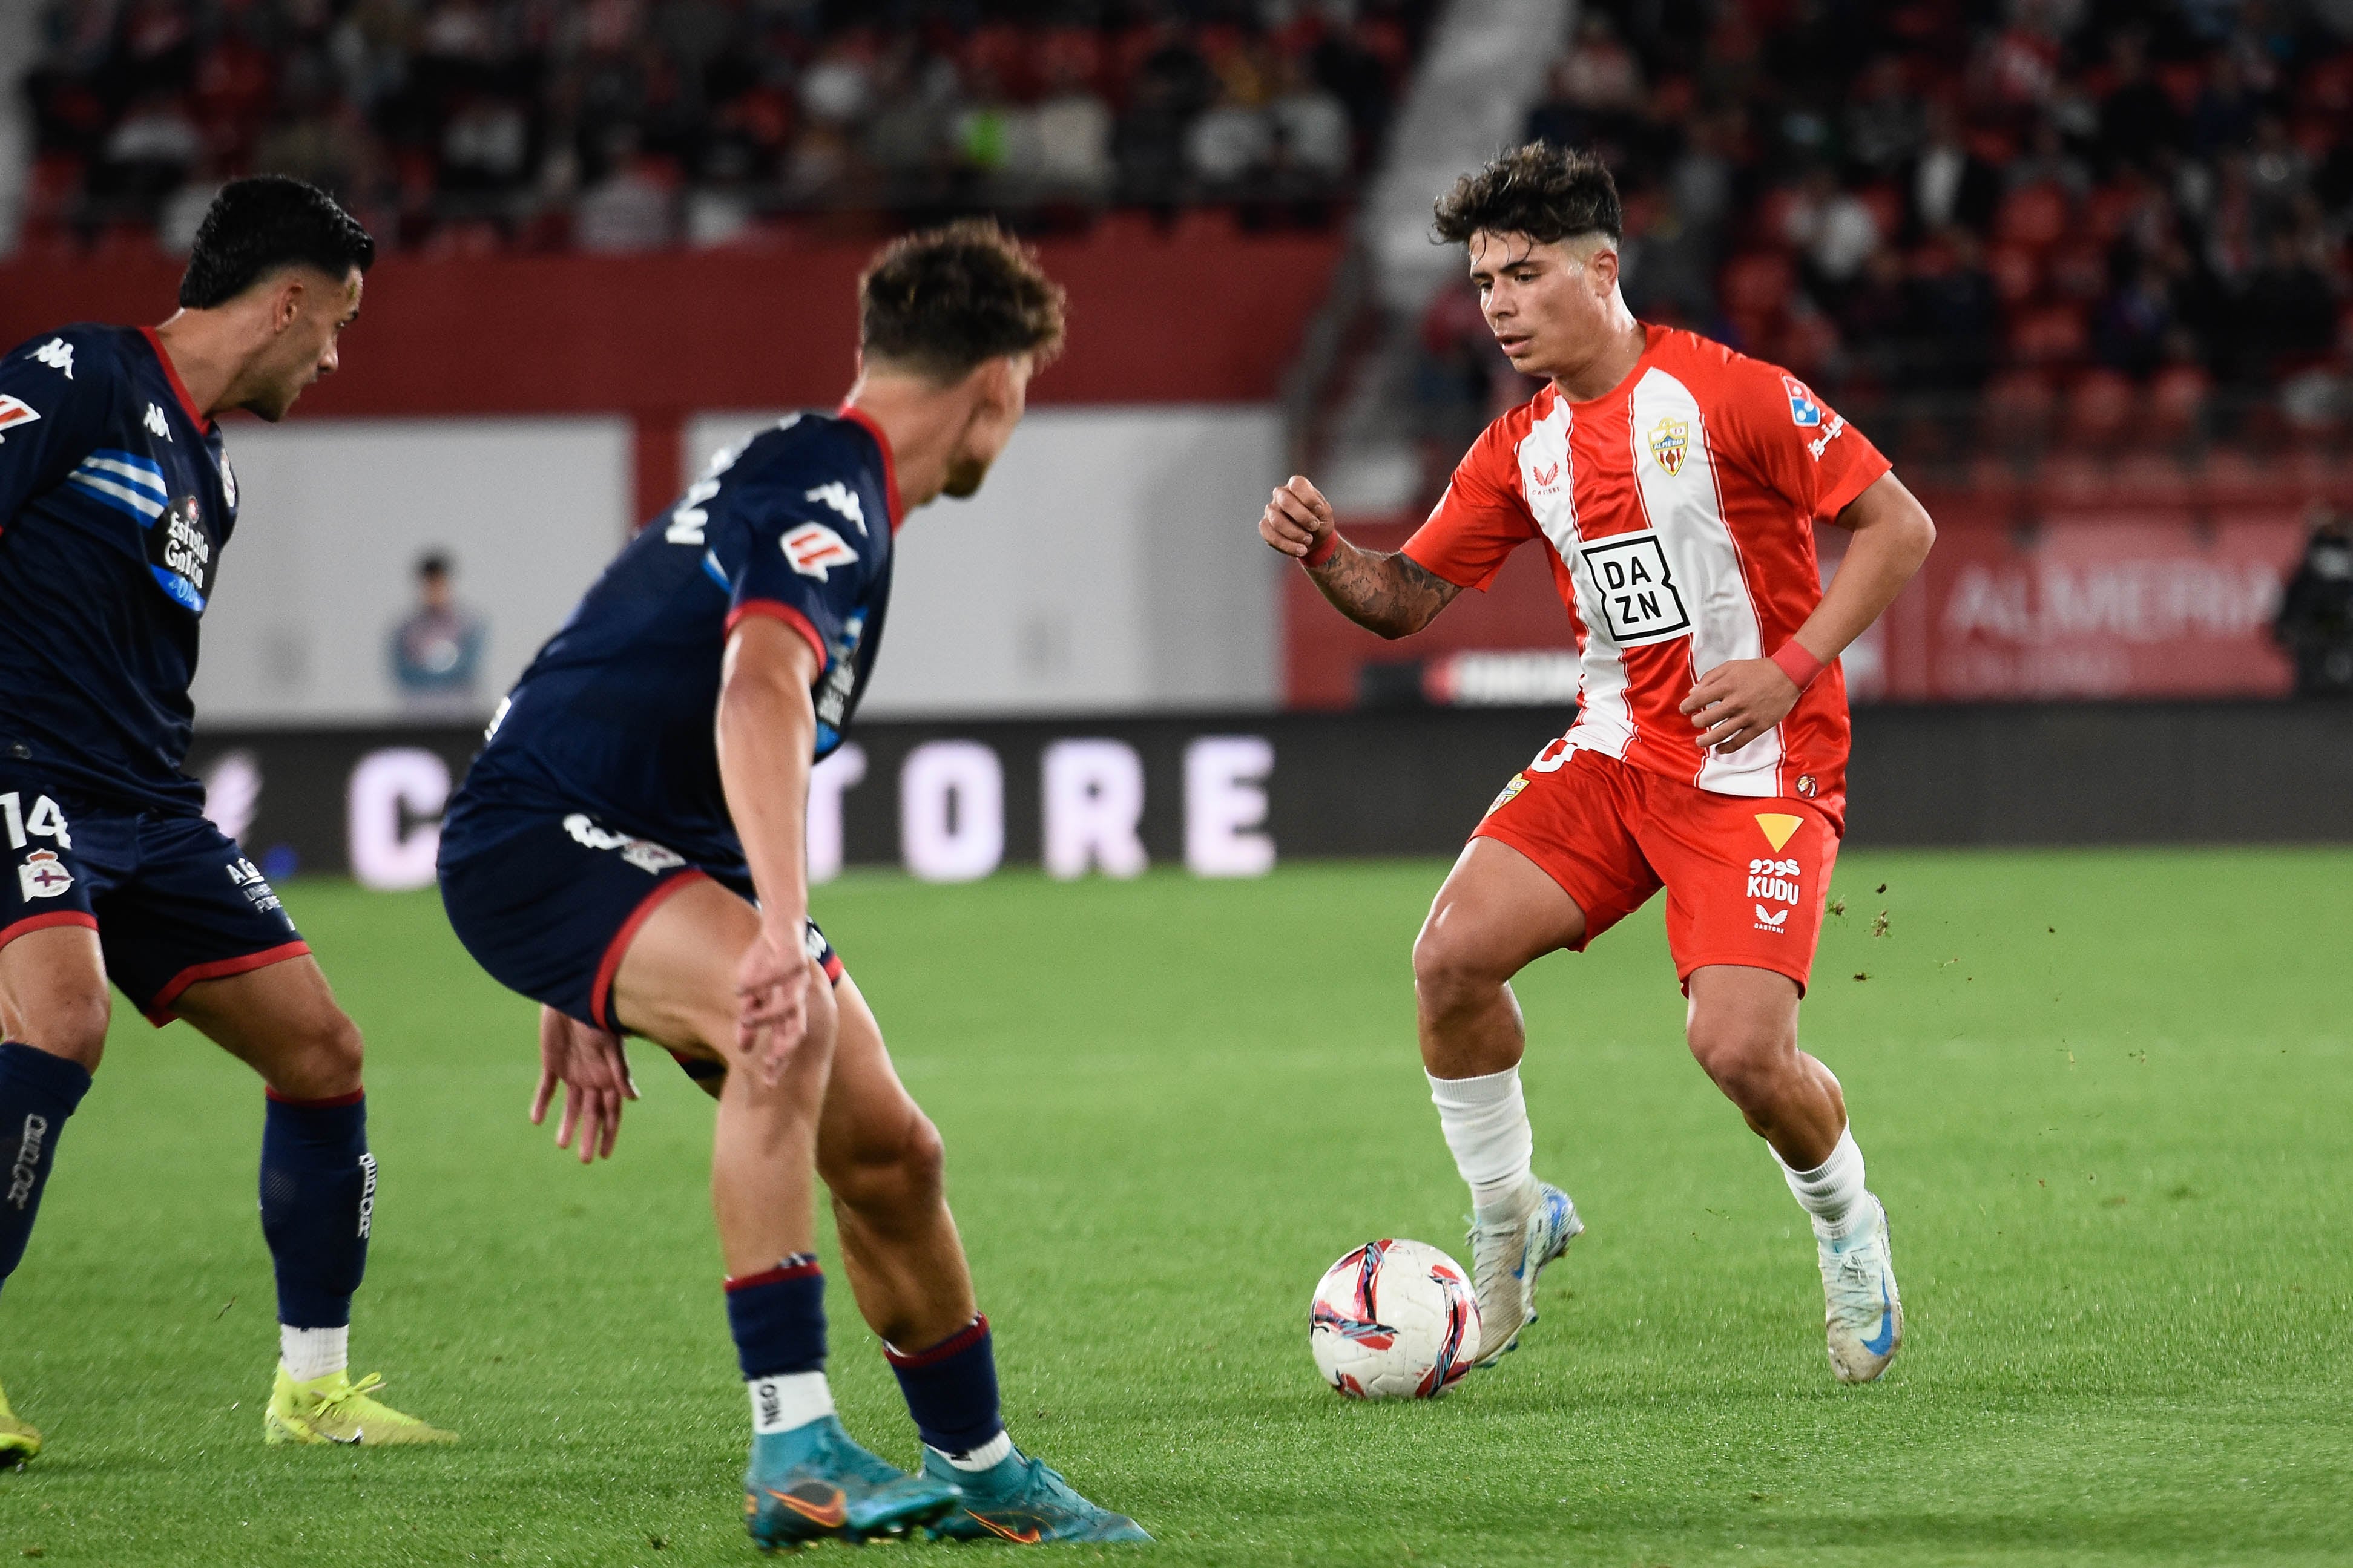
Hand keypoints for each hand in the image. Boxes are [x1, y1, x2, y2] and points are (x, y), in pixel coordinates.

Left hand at [530, 1005, 637, 1162]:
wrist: (572, 993)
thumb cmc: (597, 1016)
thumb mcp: (611, 1046)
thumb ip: (620, 1072)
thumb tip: (633, 1099)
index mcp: (609, 1076)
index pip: (611, 1112)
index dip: (609, 1133)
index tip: (605, 1155)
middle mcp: (593, 1078)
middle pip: (593, 1113)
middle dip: (590, 1136)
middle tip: (585, 1159)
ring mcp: (573, 1071)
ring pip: (571, 1105)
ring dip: (567, 1124)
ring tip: (561, 1144)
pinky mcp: (552, 1062)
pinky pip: (547, 1087)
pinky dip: (542, 1103)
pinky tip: (537, 1119)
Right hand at [734, 921, 812, 1086]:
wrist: (780, 925)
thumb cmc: (767, 963)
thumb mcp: (753, 996)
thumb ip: (749, 1022)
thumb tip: (742, 1049)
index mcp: (790, 1008)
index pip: (787, 1042)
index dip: (779, 1062)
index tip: (768, 1083)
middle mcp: (799, 997)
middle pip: (797, 1029)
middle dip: (784, 1049)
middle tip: (770, 1066)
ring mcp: (800, 978)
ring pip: (790, 1003)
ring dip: (768, 1014)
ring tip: (746, 1019)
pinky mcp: (794, 957)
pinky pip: (778, 973)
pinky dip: (759, 982)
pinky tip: (740, 989)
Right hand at [1259, 475, 1334, 559]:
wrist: (1314, 539)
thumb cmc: (1319, 521)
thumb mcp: (1326, 514)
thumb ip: (1319, 509)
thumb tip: (1309, 511)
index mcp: (1296, 486)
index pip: (1297, 484)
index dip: (1308, 497)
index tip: (1319, 509)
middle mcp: (1280, 494)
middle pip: (1285, 501)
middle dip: (1302, 516)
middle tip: (1314, 526)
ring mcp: (1271, 510)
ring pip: (1276, 520)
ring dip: (1295, 533)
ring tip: (1309, 540)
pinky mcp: (1265, 526)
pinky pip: (1269, 535)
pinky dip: (1287, 545)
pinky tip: (1301, 550)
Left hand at [1679, 657, 1801, 754]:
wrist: (1787, 675)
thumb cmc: (1757, 670)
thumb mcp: (1730, 666)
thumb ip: (1709, 678)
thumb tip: (1692, 693)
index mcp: (1726, 685)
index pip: (1698, 699)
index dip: (1687, 706)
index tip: (1685, 709)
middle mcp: (1735, 702)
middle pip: (1706, 719)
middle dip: (1696, 722)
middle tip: (1696, 722)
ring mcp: (1747, 716)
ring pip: (1720, 734)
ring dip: (1706, 740)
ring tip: (1700, 742)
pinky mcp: (1759, 726)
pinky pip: (1740, 741)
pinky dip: (1727, 748)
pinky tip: (1719, 749)